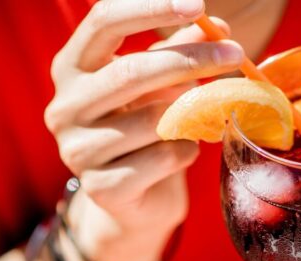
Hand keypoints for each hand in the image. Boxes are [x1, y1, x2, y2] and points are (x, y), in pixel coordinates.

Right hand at [44, 0, 242, 260]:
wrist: (136, 202)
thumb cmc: (147, 131)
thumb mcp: (162, 84)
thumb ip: (181, 51)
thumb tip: (215, 25)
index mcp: (71, 68)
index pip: (103, 21)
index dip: (150, 9)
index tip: (197, 5)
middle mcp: (65, 106)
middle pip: (131, 71)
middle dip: (190, 60)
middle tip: (235, 54)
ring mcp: (77, 150)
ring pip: (152, 121)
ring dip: (192, 117)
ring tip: (204, 118)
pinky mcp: (101, 188)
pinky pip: (163, 159)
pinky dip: (187, 152)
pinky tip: (185, 152)